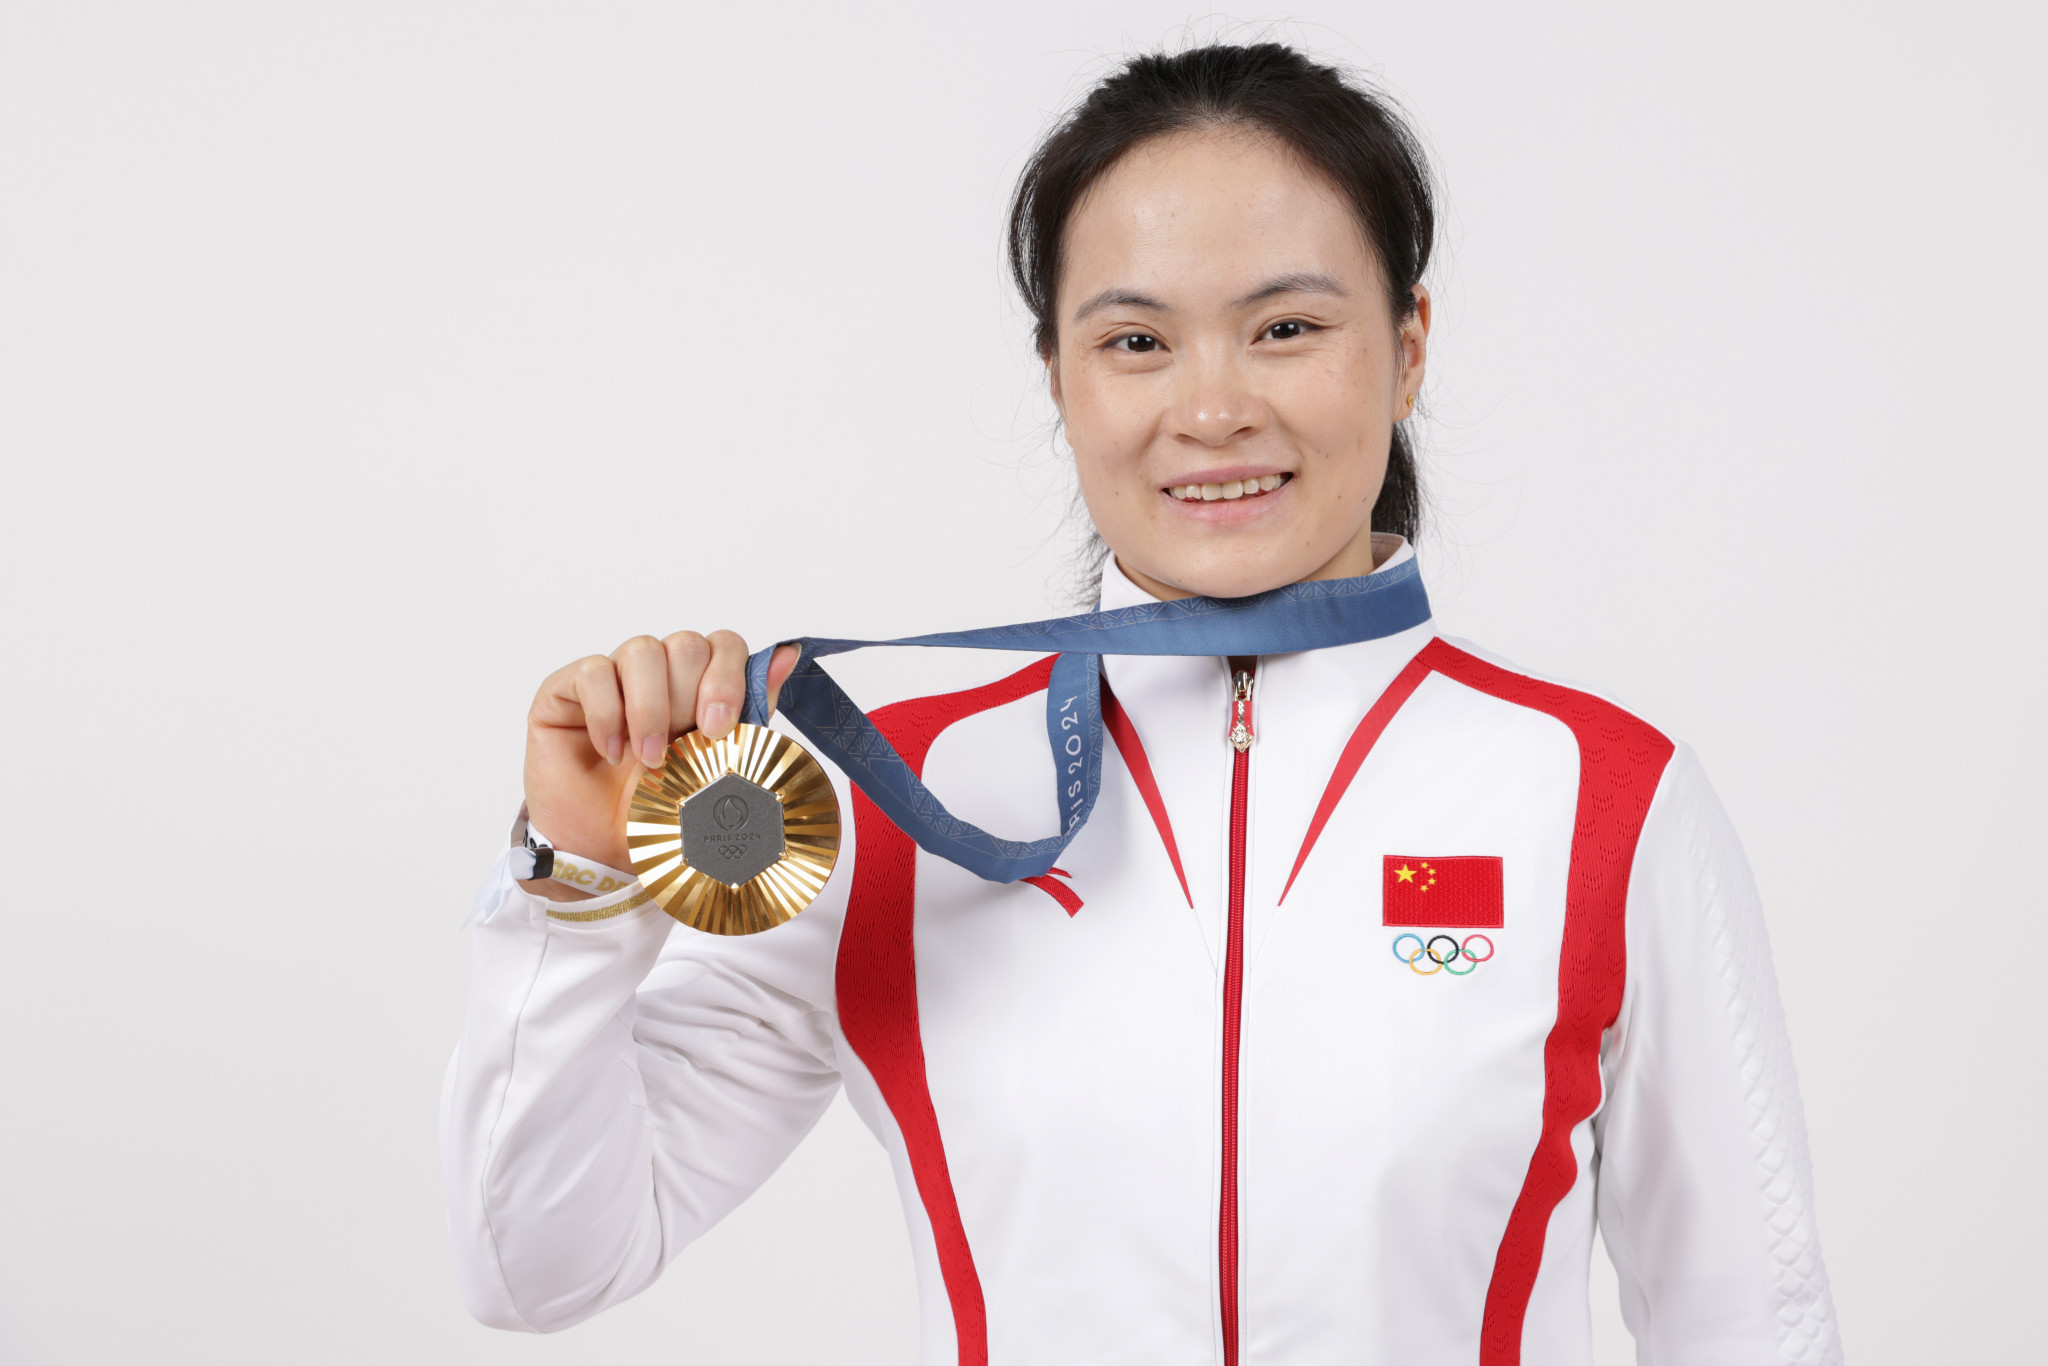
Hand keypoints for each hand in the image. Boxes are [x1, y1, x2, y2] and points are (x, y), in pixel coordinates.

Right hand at [523, 632, 800, 874]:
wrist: (600, 850)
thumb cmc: (655, 811)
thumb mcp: (713, 769)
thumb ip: (750, 711)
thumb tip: (787, 656)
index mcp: (698, 687)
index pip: (723, 645)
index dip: (727, 677)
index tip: (719, 728)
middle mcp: (658, 675)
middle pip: (686, 644)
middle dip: (690, 696)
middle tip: (682, 748)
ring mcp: (612, 677)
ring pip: (641, 649)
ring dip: (650, 709)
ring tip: (648, 759)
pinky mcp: (567, 688)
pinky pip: (593, 672)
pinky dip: (606, 714)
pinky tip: (609, 752)